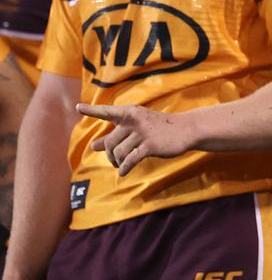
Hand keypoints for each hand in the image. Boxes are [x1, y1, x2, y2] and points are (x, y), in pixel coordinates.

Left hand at [79, 103, 193, 175]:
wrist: (185, 129)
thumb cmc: (157, 128)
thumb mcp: (136, 128)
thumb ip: (114, 136)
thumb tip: (93, 146)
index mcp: (129, 113)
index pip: (107, 112)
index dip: (92, 110)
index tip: (78, 107)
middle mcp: (134, 121)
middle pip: (109, 143)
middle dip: (109, 156)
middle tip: (114, 161)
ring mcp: (142, 133)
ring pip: (118, 153)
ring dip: (117, 163)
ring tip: (122, 165)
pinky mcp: (150, 145)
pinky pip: (130, 160)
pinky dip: (124, 168)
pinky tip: (124, 172)